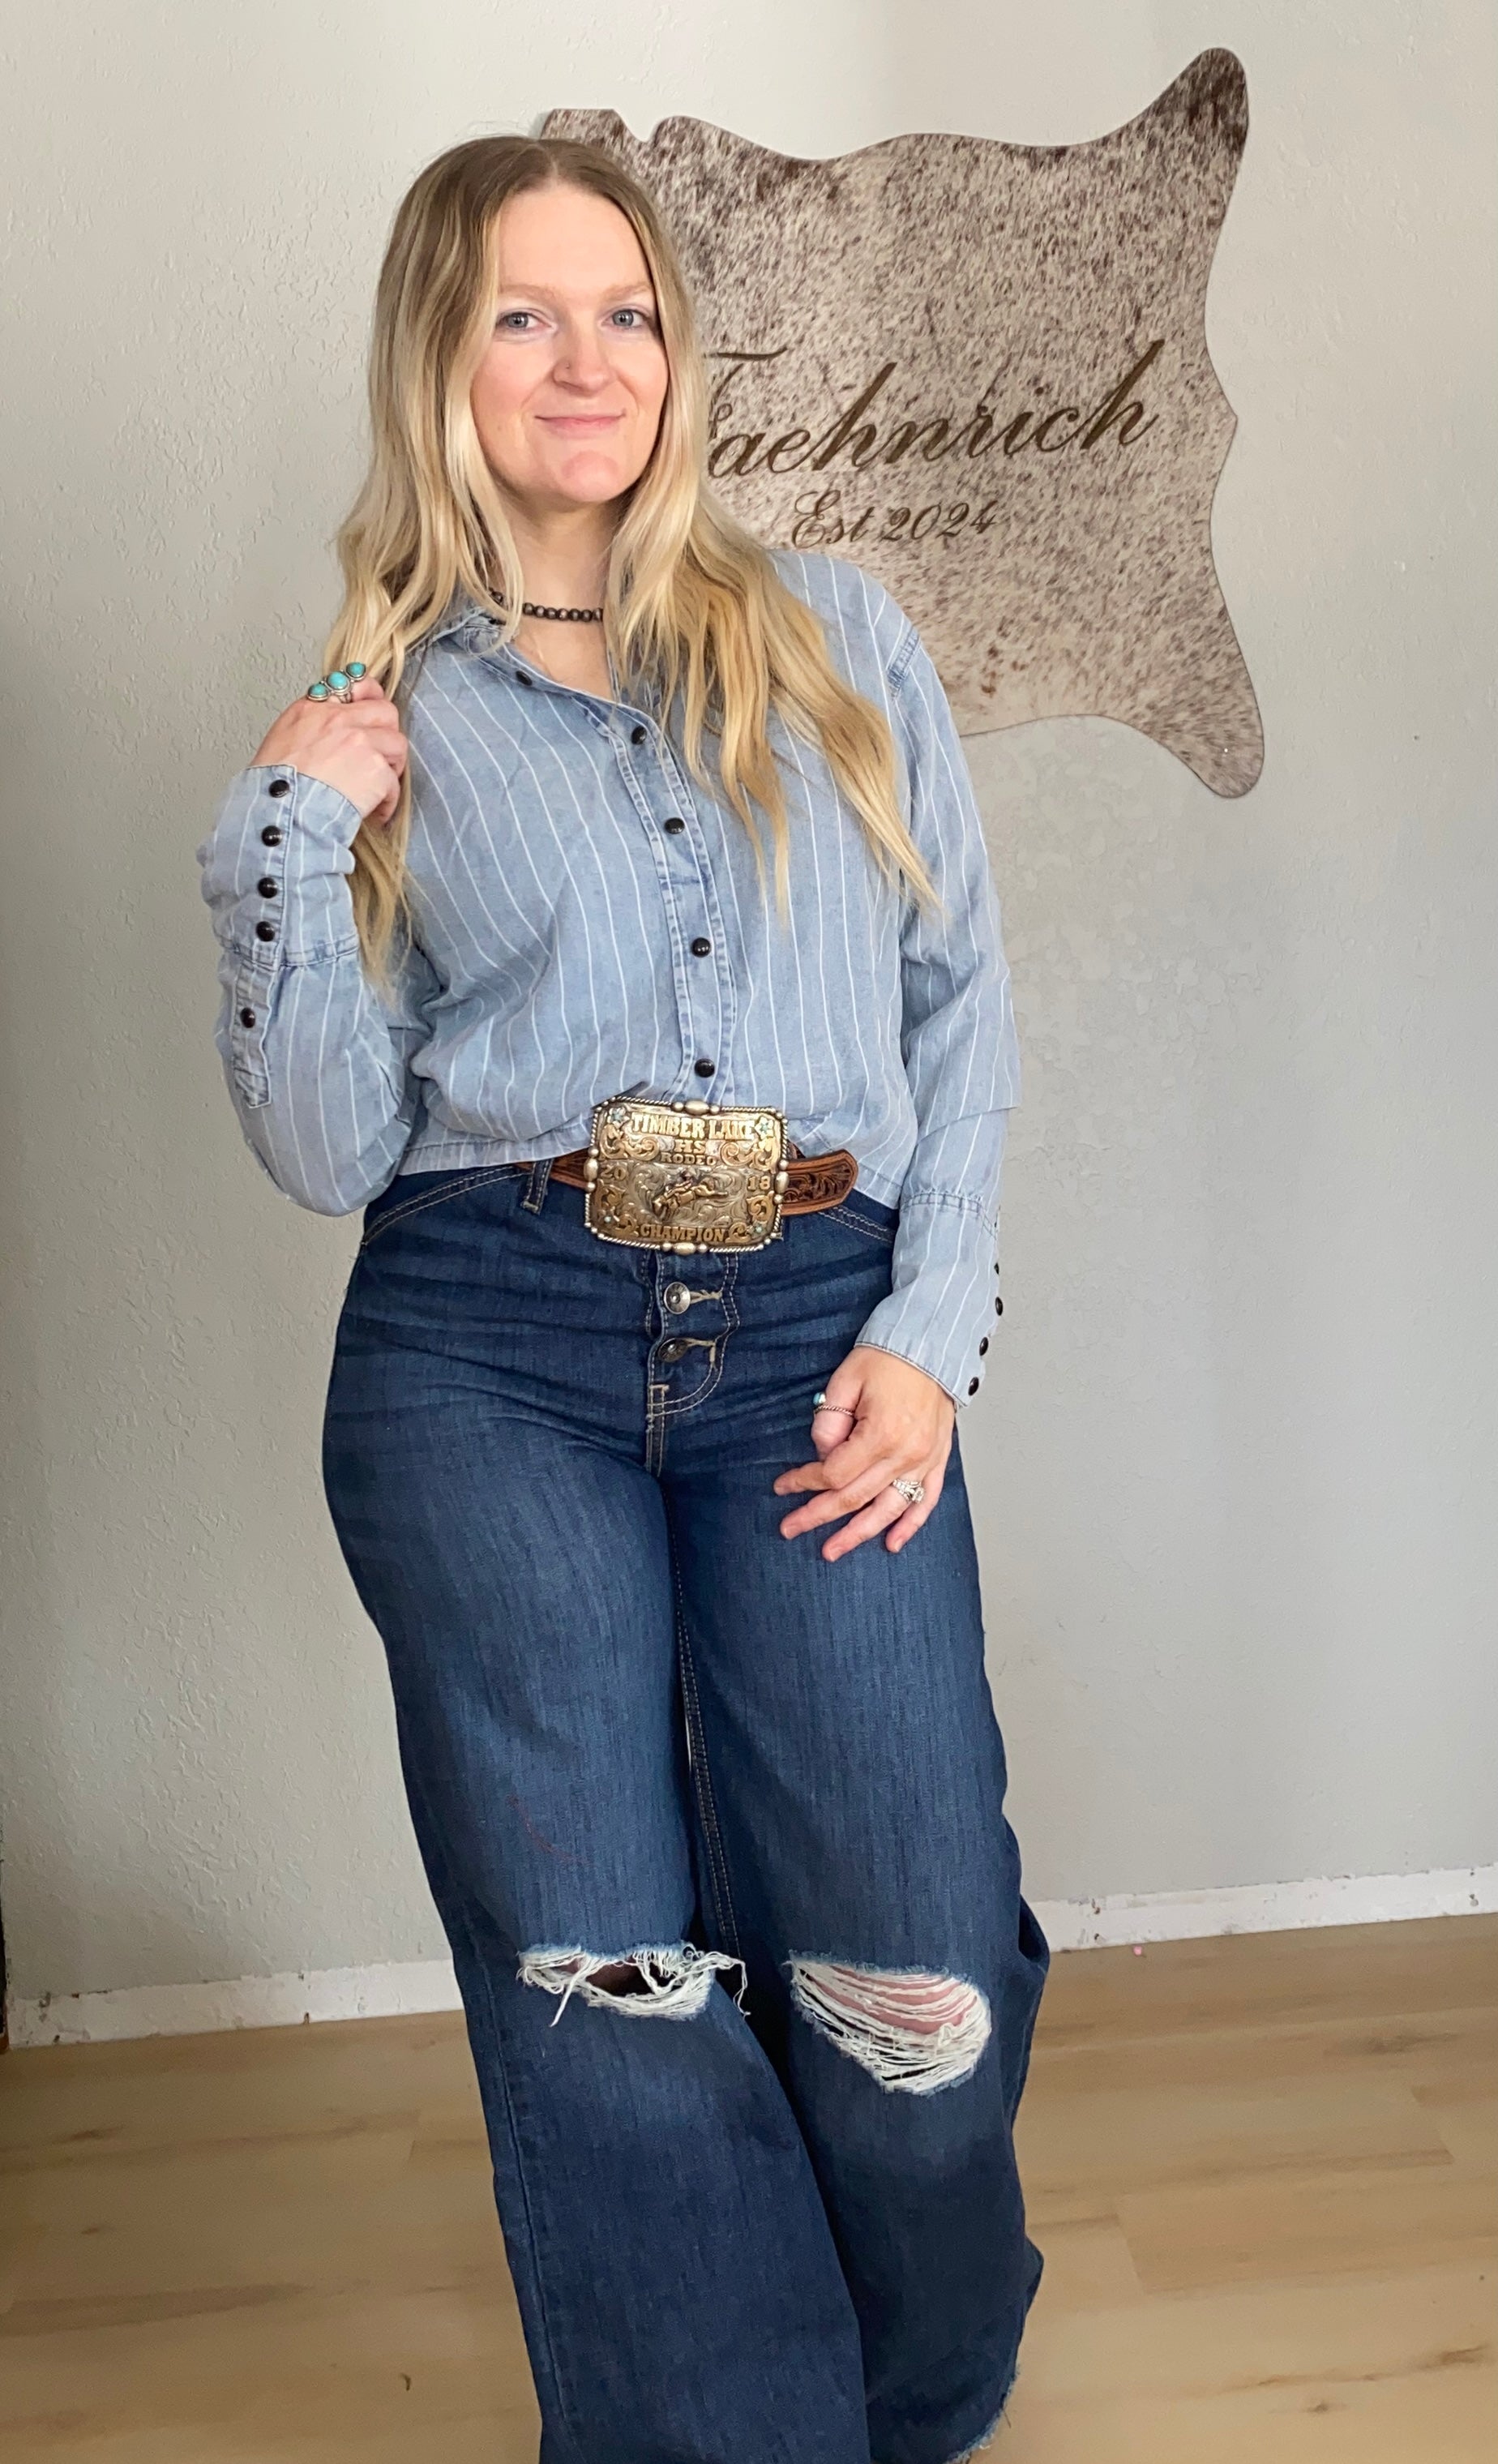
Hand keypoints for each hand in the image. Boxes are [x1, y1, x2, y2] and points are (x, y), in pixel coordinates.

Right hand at [252, 677, 406, 825]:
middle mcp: (339, 719)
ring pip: (397, 745)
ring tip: (378, 789)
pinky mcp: (375, 769)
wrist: (280, 810)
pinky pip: (393, 783)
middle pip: (386, 712)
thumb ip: (309, 726)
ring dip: (391, 768)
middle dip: (388, 735)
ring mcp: (361, 742)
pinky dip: (387, 802)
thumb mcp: (281, 739)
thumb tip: (325, 735)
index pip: (355, 685)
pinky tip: (375, 813)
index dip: (371, 699)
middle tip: (381, 758)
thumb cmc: (272, 785)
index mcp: (314, 708)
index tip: (375, 716)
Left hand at [773, 1345, 955, 1560]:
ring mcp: (925, 1460)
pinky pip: (926, 1501)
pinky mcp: (937, 1459)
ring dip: (859, 1534)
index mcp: (882, 1433)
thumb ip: (829, 1421)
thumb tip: (823, 1455)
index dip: (805, 1481)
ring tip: (833, 1550)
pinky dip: (910, 1525)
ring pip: (889, 1509)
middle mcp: (906, 1453)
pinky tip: (892, 1543)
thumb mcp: (845, 1380)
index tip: (783, 1485)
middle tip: (790, 1529)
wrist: (932, 1344)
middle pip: (856, 1497)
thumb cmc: (888, 1357)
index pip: (834, 1472)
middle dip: (819, 1515)